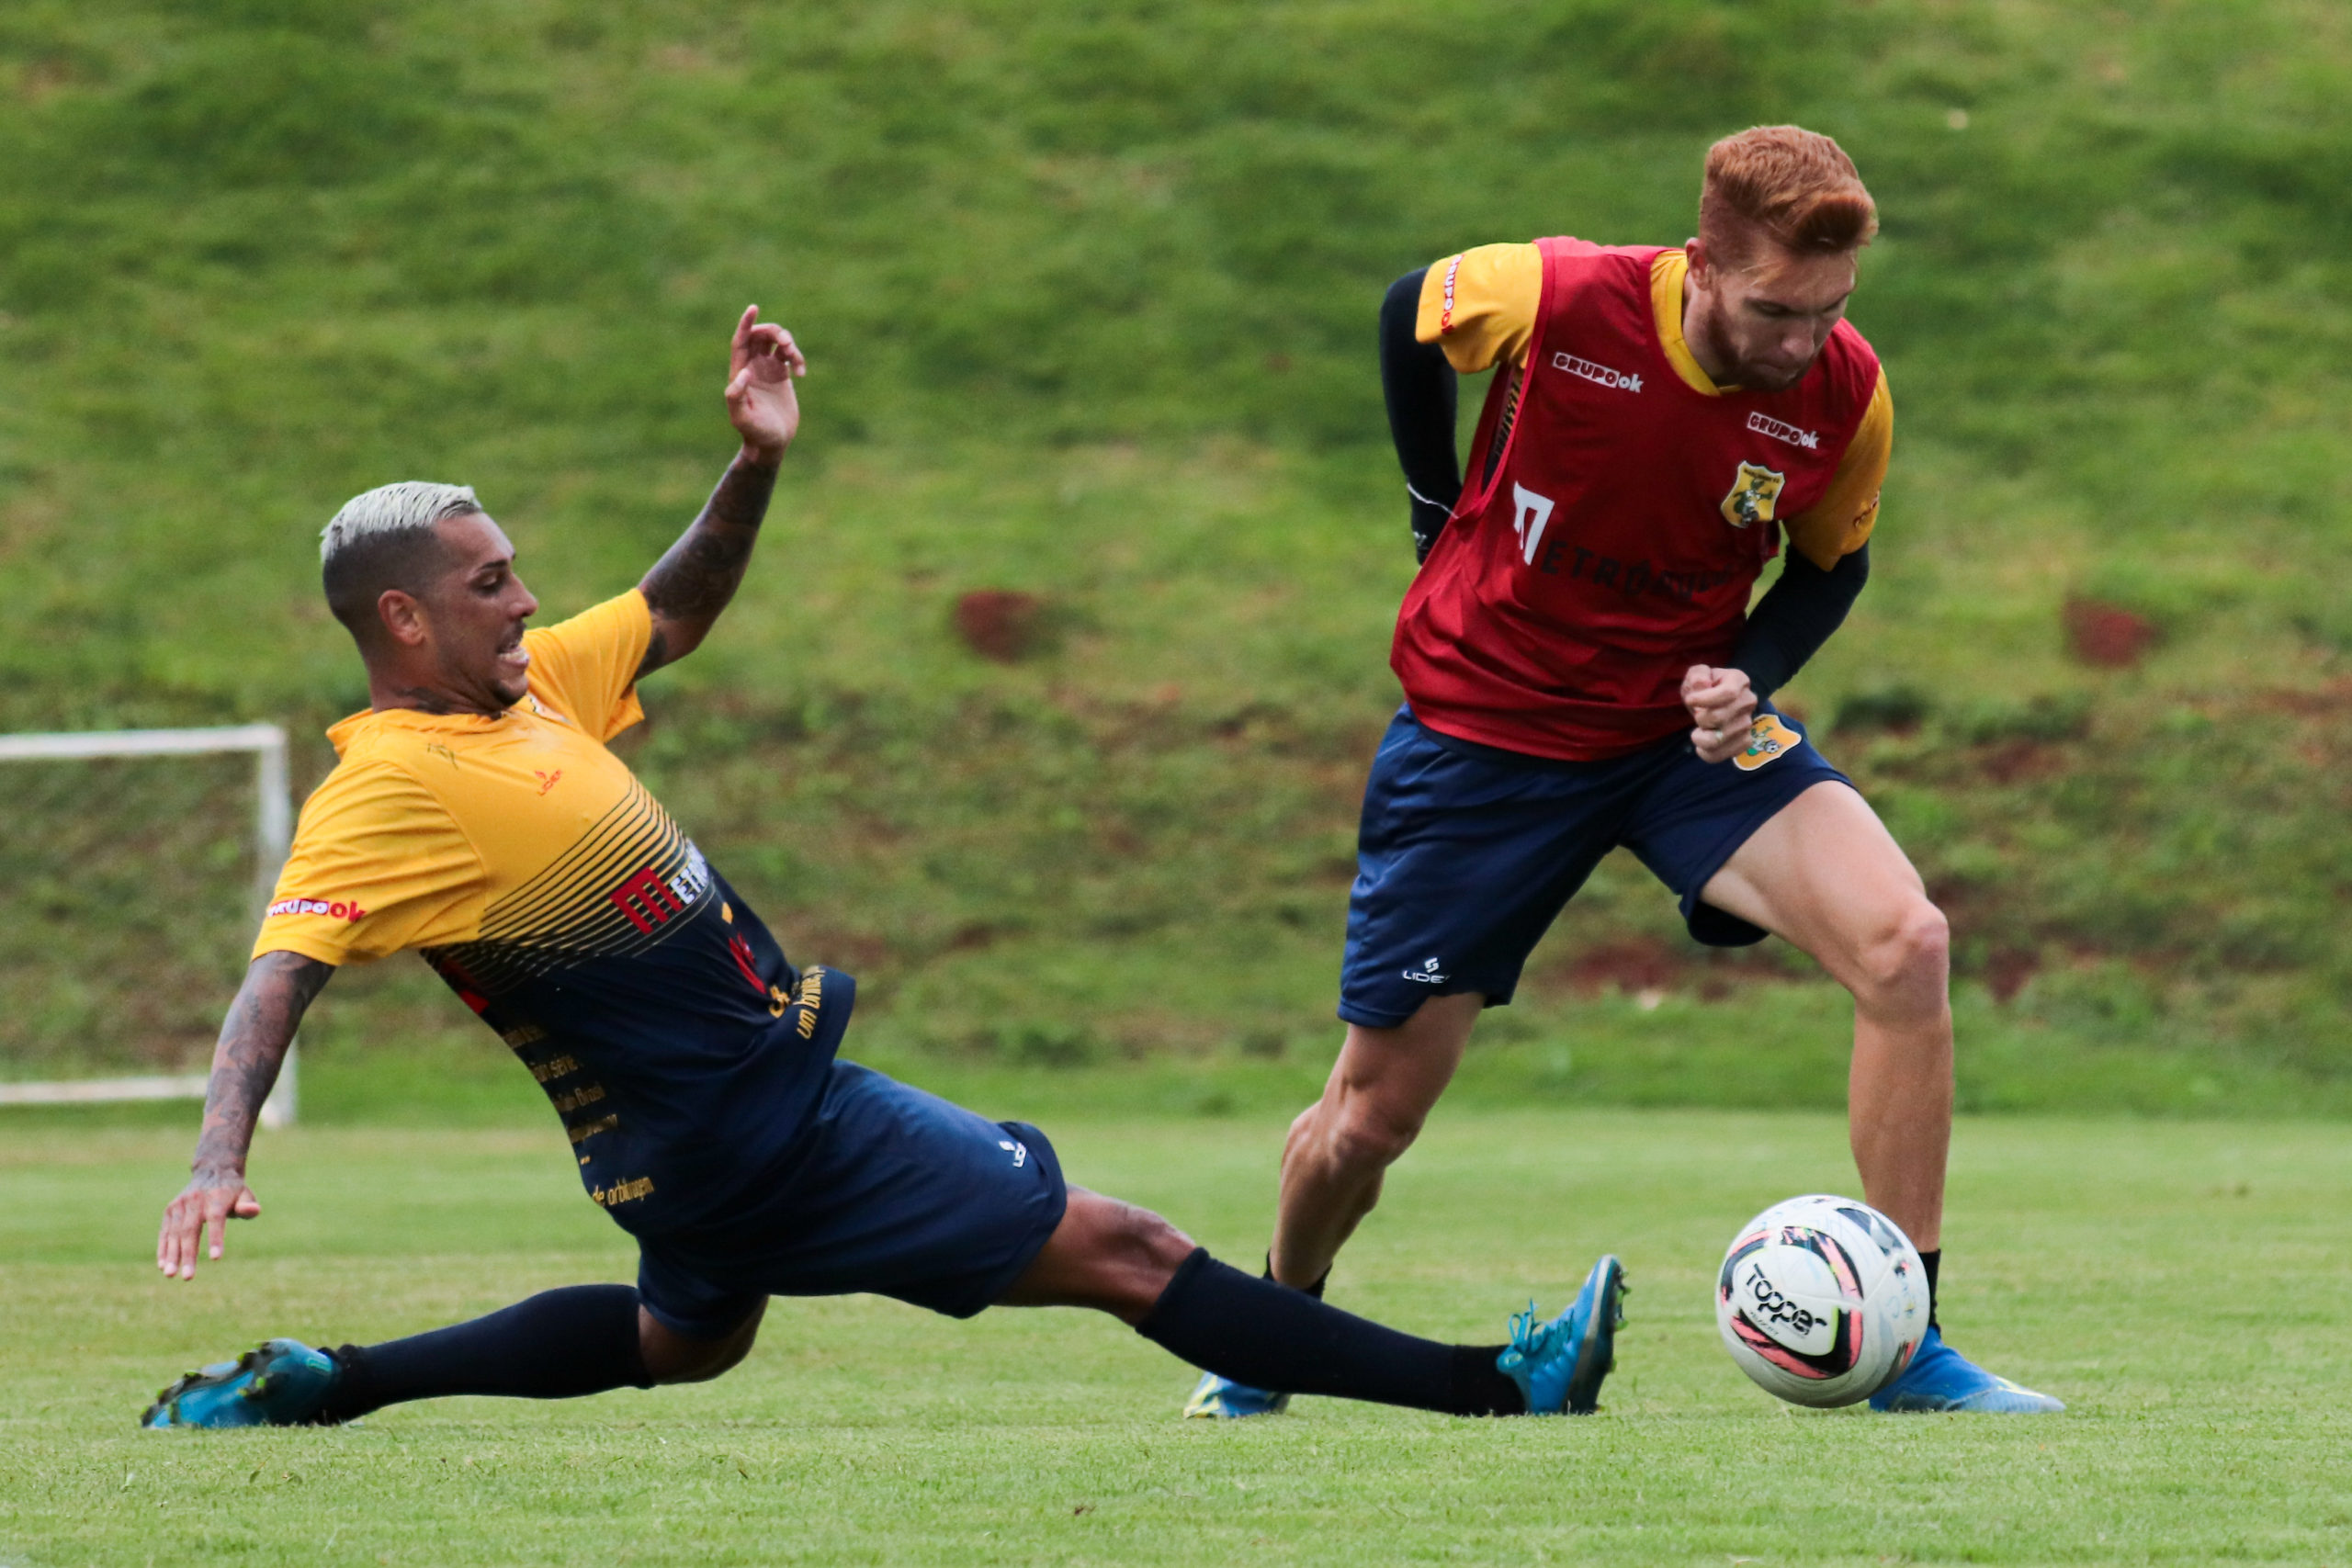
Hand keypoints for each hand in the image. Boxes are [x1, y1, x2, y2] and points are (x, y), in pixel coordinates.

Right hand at [157, 1170, 261, 1279]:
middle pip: (190, 1229)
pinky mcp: (170, 1209)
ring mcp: (180, 1204)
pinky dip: (163, 1248)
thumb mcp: (246, 1195)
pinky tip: (162, 1265)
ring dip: (172, 1255)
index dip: (216, 1238)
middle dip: (188, 1254)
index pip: (215, 1218)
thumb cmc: (233, 1191)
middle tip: (187, 1277)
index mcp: (217, 1196)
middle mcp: (195, 1199)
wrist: (212, 1171)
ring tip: (170, 1275)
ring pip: (175, 1232)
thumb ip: (248, 1206)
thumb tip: (254, 1210)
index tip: (216, 1258)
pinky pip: (165, 1231)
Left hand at [724, 305, 804, 463]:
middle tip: (786, 345)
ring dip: (788, 342)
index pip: (741, 340)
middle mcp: (753, 367)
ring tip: (794, 359)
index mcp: (740, 371)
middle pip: (760, 335)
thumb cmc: (755, 433)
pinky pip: (789, 356)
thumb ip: (736, 396)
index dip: (746, 323)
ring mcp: (767, 370)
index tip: (753, 307)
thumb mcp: (742, 418)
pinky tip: (801, 373)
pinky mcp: (782, 376)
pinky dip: (797, 357)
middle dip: (774, 332)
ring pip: (776, 342)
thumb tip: (743, 373)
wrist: (771, 443)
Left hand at [1682, 664, 1757, 763]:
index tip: (1689, 700)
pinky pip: (1721, 754)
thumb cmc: (1705, 687)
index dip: (1704, 699)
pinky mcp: (1744, 742)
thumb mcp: (1698, 674)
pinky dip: (1706, 753)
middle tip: (1697, 715)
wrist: (1717, 703)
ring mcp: (1748, 723)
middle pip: (1718, 717)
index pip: (1727, 693)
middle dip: (1699, 718)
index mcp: (1739, 681)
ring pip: (1717, 739)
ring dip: (1700, 737)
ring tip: (1699, 730)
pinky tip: (1702, 744)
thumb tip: (1703, 684)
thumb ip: (1698, 675)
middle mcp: (1748, 701)